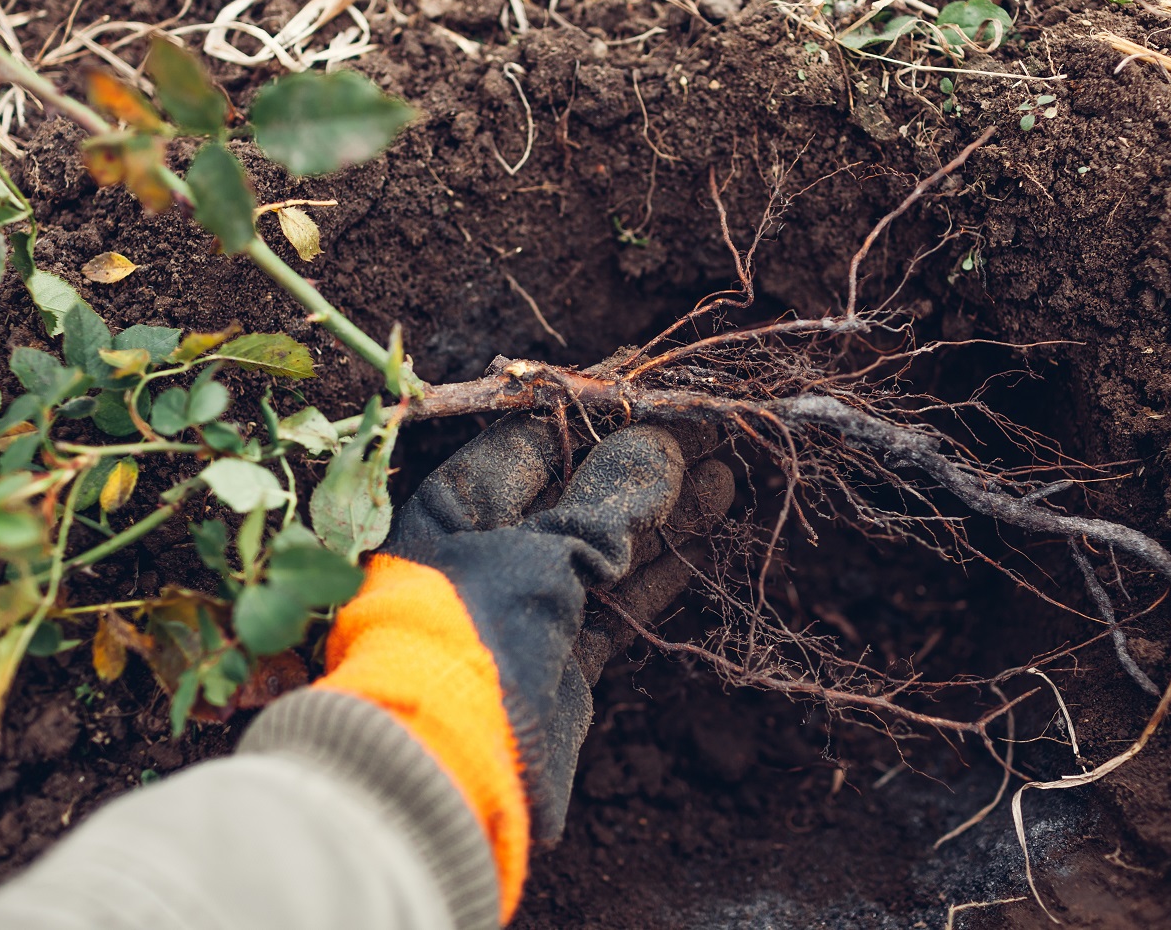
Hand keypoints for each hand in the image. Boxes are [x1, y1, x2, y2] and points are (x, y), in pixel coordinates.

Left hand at [385, 415, 730, 842]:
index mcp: (447, 513)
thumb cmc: (473, 634)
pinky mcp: (559, 661)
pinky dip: (656, 573)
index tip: (655, 402)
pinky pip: (614, 603)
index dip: (592, 421)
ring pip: (602, 549)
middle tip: (705, 434)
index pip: (525, 446)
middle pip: (570, 495)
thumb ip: (607, 502)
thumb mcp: (542, 553)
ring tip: (723, 477)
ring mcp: (521, 610)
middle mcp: (479, 555)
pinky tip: (700, 538)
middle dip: (638, 466)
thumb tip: (661, 446)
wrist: (448, 767)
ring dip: (661, 515)